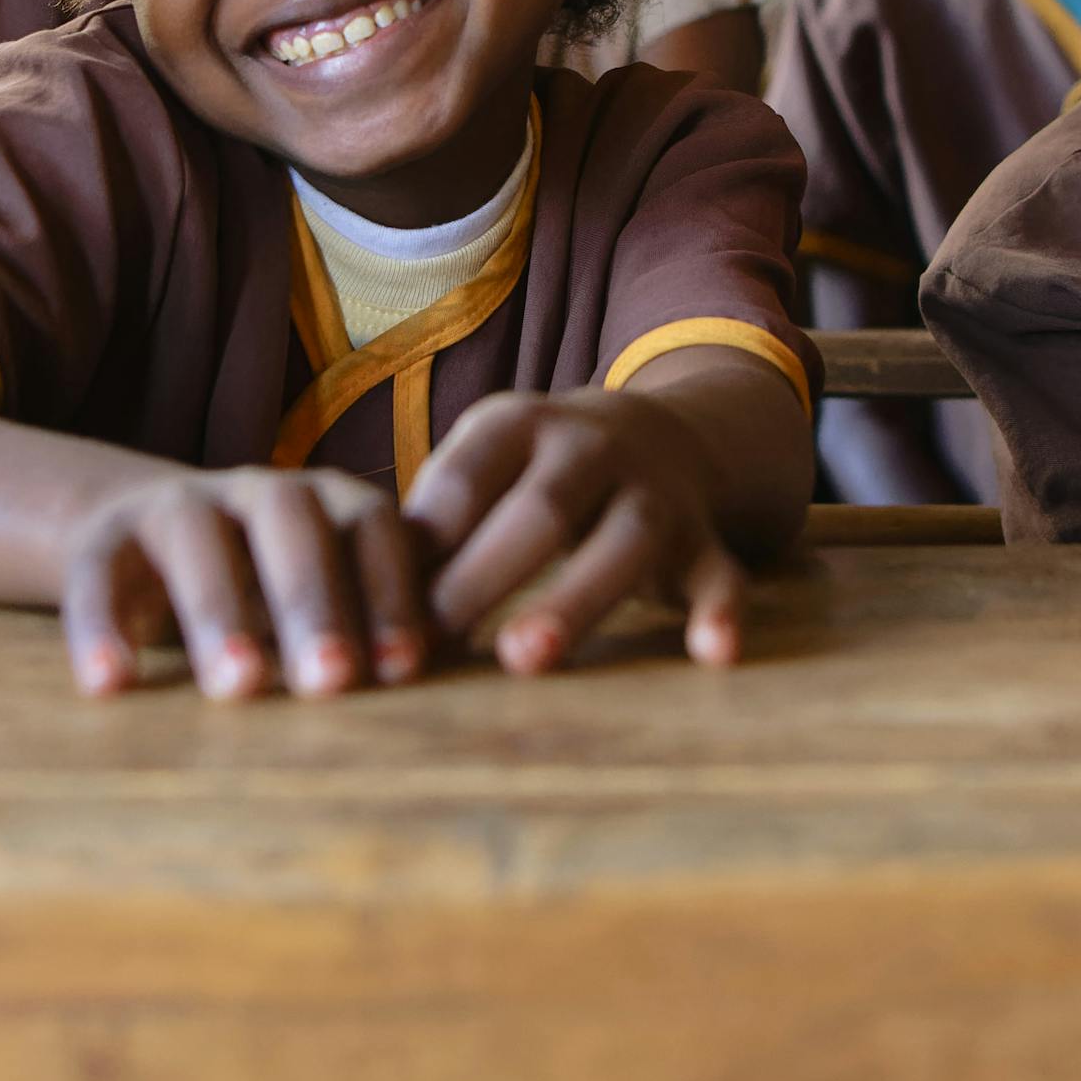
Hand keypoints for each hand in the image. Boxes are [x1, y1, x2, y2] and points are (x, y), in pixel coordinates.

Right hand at [57, 468, 426, 700]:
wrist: (149, 545)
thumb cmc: (273, 596)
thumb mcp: (330, 601)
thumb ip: (384, 632)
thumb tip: (468, 703)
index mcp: (332, 504)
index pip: (374, 530)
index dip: (391, 594)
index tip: (404, 671)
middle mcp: (260, 492)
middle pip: (291, 529)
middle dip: (314, 602)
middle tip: (331, 681)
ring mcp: (179, 506)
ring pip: (198, 543)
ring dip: (220, 613)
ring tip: (238, 689)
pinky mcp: (107, 536)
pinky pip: (100, 575)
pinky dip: (101, 627)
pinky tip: (111, 686)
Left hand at [407, 387, 746, 675]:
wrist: (661, 433)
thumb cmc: (533, 473)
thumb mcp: (482, 466)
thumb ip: (432, 526)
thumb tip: (359, 608)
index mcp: (519, 424)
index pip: (464, 480)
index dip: (424, 545)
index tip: (386, 614)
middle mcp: (591, 446)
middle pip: (540, 509)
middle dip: (485, 574)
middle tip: (436, 638)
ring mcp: (654, 492)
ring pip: (625, 540)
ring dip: (575, 598)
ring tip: (524, 655)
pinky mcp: (705, 538)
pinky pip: (720, 572)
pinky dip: (721, 612)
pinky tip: (713, 654)